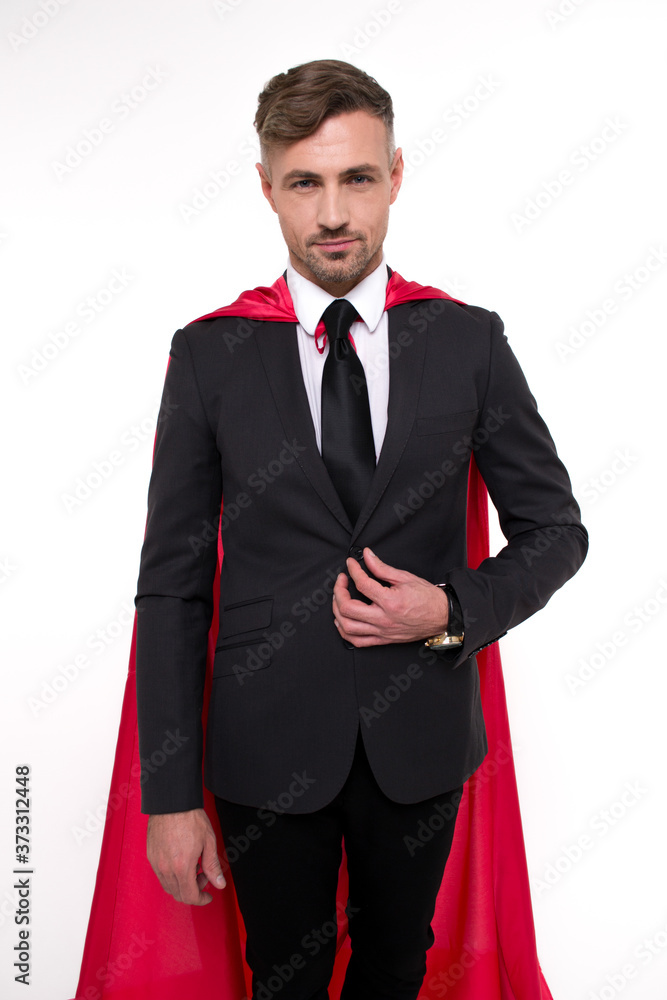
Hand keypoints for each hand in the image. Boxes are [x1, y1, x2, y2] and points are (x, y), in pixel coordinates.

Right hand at [147, 807, 225, 904]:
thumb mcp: (208, 842)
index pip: (190, 896)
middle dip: (193, 891)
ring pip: (168, 886)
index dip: (201, 900)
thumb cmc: (190, 817)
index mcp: (182, 866)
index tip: (208, 896)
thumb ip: (213, 866)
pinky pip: (161, 875)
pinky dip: (172, 876)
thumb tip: (219, 883)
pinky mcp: (151, 856)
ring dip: (182, 884)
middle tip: (204, 876)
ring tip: (193, 867)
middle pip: (178, 894)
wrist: (172, 802)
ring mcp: (156, 863)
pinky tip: (181, 862)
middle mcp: (166, 868)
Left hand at [332, 547, 448, 646]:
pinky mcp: (383, 640)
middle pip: (347, 608)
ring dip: (337, 612)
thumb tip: (367, 556)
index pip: (362, 584)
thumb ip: (381, 567)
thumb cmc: (427, 598)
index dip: (353, 570)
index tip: (351, 564)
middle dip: (338, 591)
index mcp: (390, 602)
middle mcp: (384, 619)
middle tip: (342, 581)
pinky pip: (357, 641)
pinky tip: (342, 620)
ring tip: (339, 599)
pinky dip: (345, 631)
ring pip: (348, 627)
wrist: (442, 616)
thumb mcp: (405, 577)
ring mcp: (382, 632)